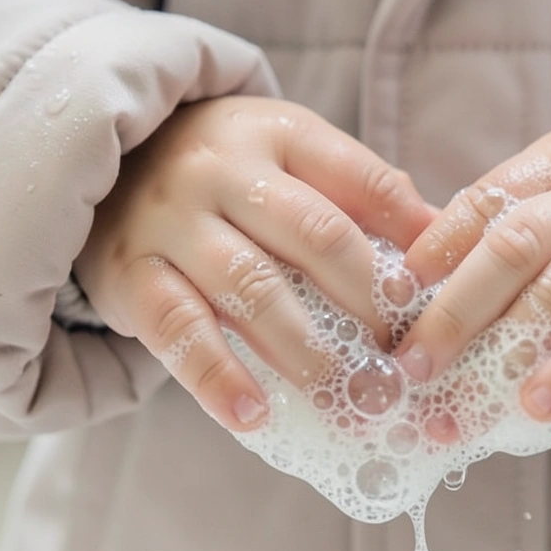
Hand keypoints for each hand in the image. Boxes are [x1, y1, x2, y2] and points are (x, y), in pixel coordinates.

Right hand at [75, 96, 434, 430]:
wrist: (104, 167)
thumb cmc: (222, 172)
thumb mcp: (286, 153)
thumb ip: (357, 188)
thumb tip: (442, 236)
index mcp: (277, 134)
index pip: (361, 179)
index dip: (412, 234)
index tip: (446, 289)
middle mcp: (224, 170)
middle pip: (318, 236)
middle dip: (371, 303)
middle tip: (406, 360)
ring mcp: (173, 222)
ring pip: (253, 288)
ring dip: (308, 351)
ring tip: (348, 398)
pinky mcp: (131, 275)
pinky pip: (179, 331)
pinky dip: (217, 377)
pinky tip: (253, 416)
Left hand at [394, 120, 550, 431]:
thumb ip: (513, 220)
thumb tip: (419, 287)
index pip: (485, 198)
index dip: (436, 246)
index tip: (391, 293)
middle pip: (512, 245)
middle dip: (452, 310)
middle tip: (409, 364)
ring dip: (503, 349)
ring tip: (460, 404)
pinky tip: (538, 402)